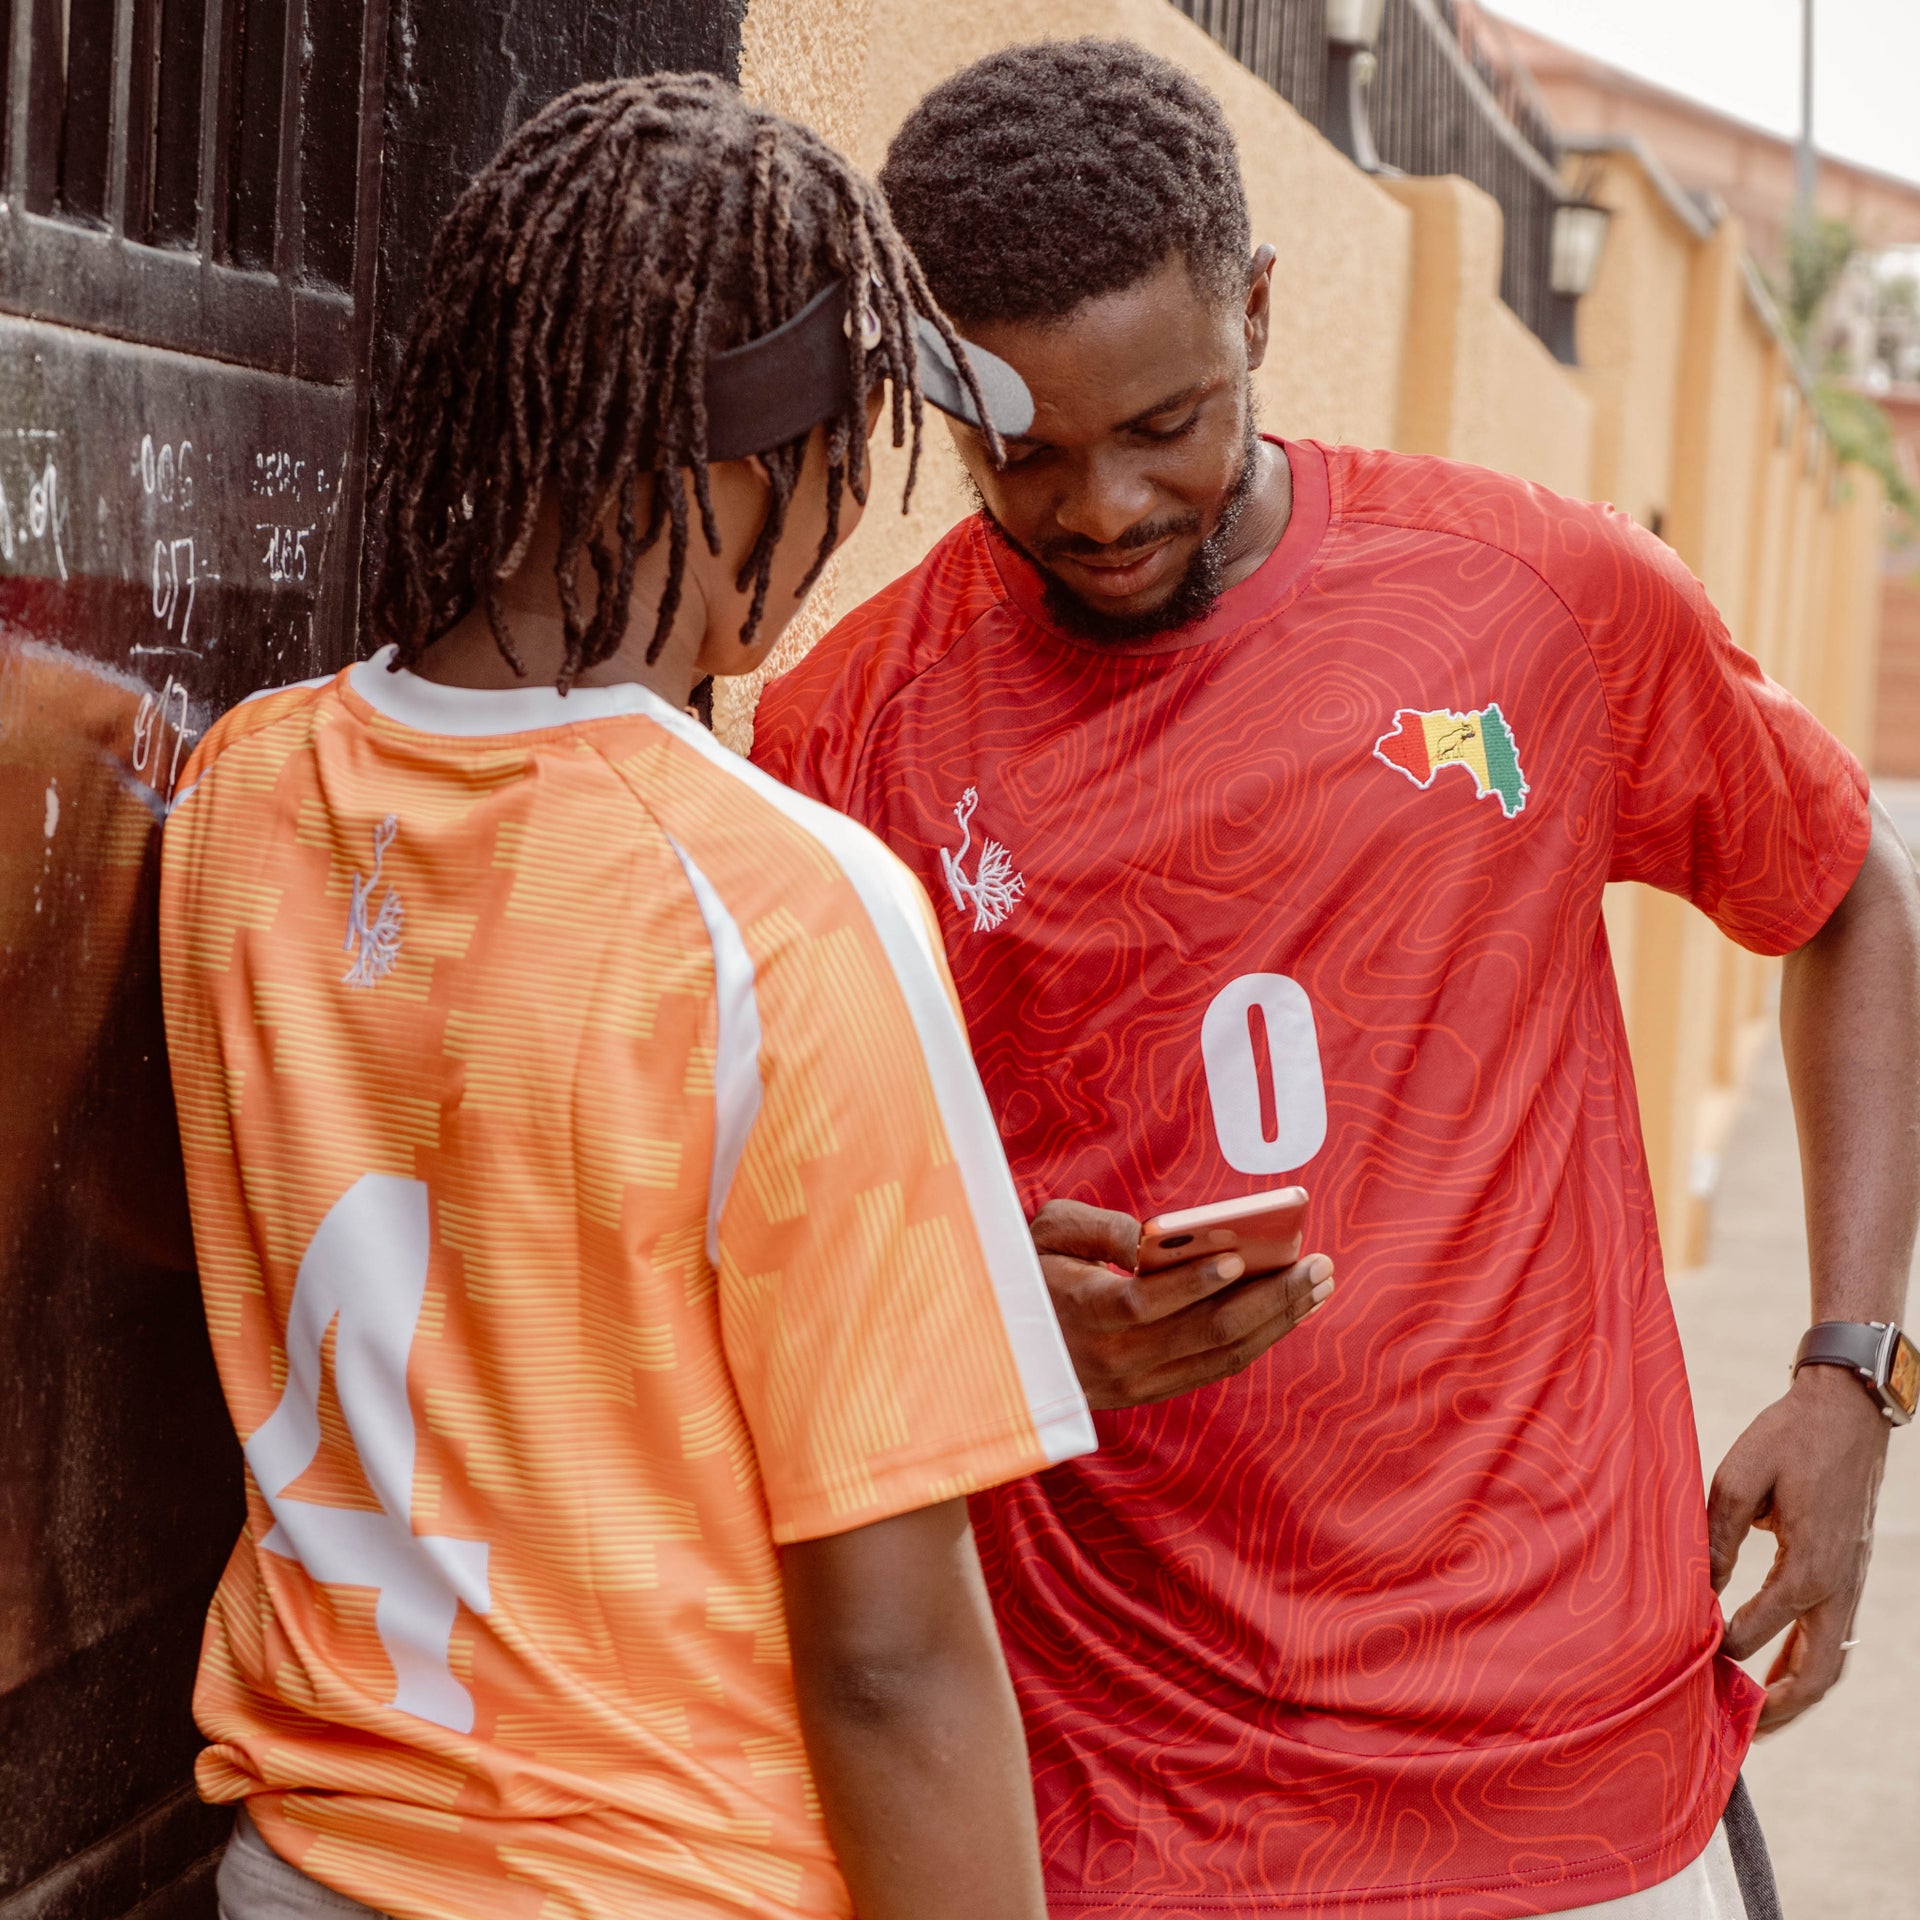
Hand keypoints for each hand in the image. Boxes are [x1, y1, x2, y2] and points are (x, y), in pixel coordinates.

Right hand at [1029, 1198, 1332, 1410]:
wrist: (1007, 1351)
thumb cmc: (1031, 1271)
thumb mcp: (1047, 1234)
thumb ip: (1099, 1228)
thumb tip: (1155, 1236)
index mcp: (1082, 1311)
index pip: (1143, 1303)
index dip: (1192, 1282)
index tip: (1237, 1255)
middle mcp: (1114, 1357)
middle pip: (1205, 1332)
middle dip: (1271, 1297)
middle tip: (1318, 1264)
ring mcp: (1136, 1383)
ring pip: (1222, 1355)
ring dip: (1278, 1319)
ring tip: (1318, 1284)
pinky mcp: (1151, 1393)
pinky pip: (1216, 1367)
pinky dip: (1258, 1338)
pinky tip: (1287, 1310)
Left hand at [1707, 1364, 1890, 1731]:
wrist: (1846, 1414)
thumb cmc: (1788, 1438)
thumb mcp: (1740, 1477)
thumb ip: (1718, 1535)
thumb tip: (1698, 1588)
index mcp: (1808, 1565)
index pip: (1758, 1628)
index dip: (1721, 1652)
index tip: (1682, 1664)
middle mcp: (1836, 1584)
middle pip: (1815, 1672)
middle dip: (1776, 1708)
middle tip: (1735, 1731)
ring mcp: (1849, 1583)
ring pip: (1831, 1663)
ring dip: (1796, 1695)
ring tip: (1756, 1719)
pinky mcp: (1848, 1574)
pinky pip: (1833, 1637)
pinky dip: (1808, 1664)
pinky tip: (1777, 1671)